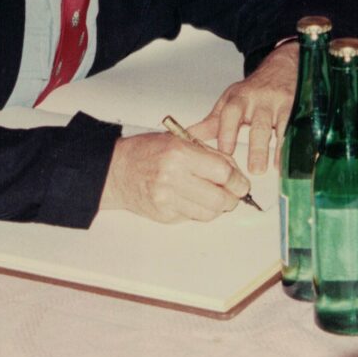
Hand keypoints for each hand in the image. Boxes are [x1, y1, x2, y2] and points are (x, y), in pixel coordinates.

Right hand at [97, 131, 249, 222]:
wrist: (116, 170)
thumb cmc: (146, 151)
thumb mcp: (177, 139)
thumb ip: (207, 153)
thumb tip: (233, 170)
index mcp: (178, 154)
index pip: (222, 172)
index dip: (237, 178)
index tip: (241, 180)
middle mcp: (172, 178)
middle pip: (219, 198)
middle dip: (233, 197)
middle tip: (235, 192)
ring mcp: (167, 200)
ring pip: (209, 213)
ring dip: (219, 207)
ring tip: (216, 195)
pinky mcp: (164, 216)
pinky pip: (193, 217)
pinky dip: (200, 210)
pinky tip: (195, 198)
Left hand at [189, 42, 297, 174]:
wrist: (284, 65)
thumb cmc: (254, 89)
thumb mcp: (230, 101)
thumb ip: (212, 122)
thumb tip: (186, 135)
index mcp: (239, 100)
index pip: (230, 115)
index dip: (227, 133)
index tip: (225, 153)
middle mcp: (261, 101)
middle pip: (258, 125)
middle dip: (257, 147)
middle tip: (255, 170)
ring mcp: (282, 105)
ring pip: (282, 127)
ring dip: (280, 148)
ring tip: (277, 168)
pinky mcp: (301, 108)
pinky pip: (301, 128)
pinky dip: (302, 144)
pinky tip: (303, 159)